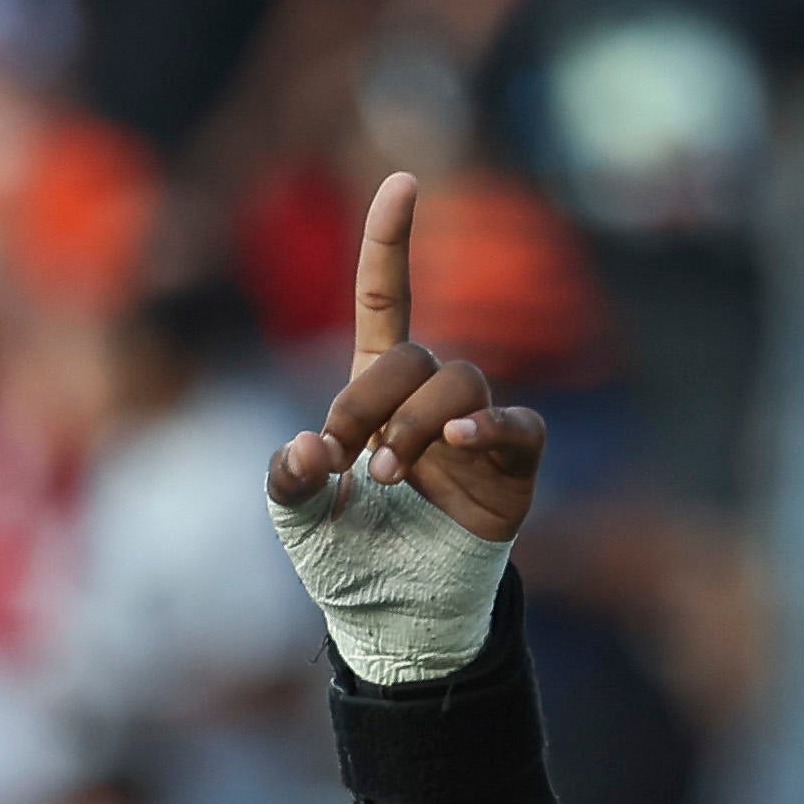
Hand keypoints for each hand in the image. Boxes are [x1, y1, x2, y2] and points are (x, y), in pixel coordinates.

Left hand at [268, 175, 547, 547]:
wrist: (396, 621)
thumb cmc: (346, 559)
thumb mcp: (296, 520)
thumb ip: (287, 480)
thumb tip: (307, 447)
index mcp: (374, 392)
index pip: (387, 299)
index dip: (391, 241)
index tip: (403, 182)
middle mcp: (429, 399)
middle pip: (412, 356)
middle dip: (368, 402)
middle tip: (349, 461)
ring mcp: (475, 430)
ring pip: (459, 382)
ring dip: (414, 426)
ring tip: (387, 479)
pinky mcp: (513, 468)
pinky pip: (516, 424)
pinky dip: (489, 427)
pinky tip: (458, 445)